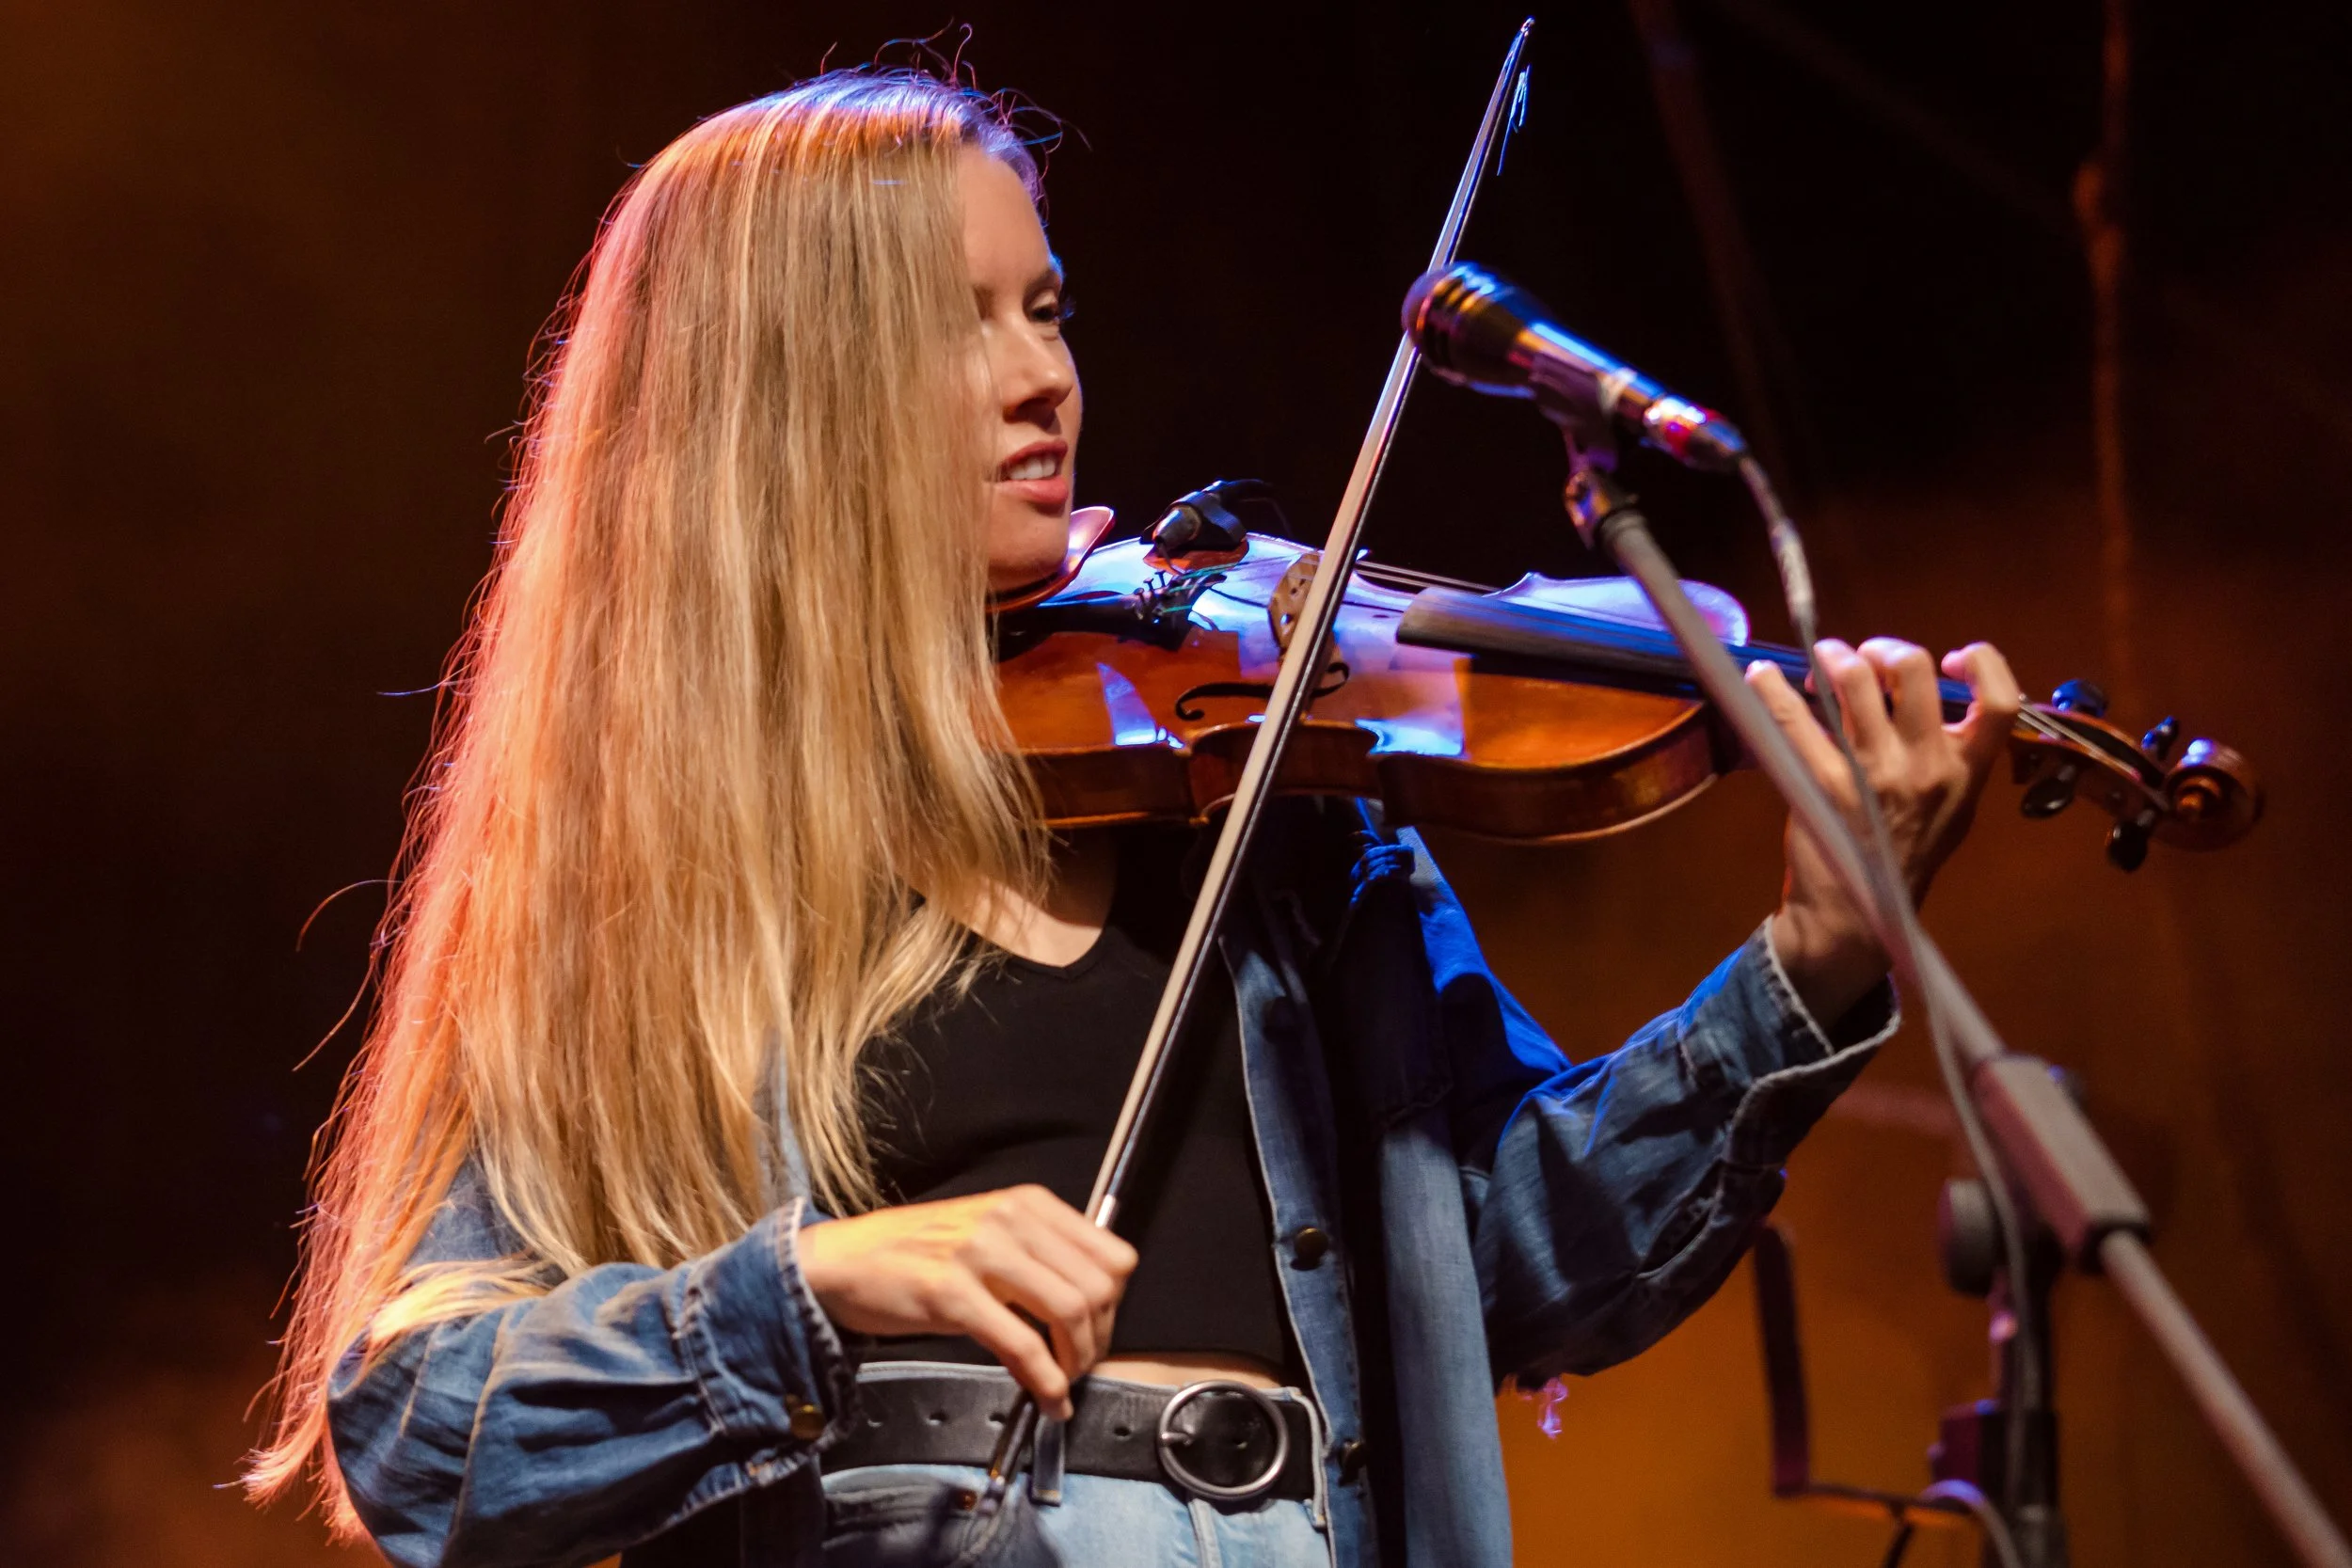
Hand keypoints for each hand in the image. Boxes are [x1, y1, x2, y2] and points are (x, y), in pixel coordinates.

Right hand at [797, 1185, 1136, 1419]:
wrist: (840, 1261)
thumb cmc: (914, 1252)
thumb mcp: (986, 1236)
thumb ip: (1037, 1258)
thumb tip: (1087, 1310)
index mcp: (1027, 1203)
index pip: (1113, 1255)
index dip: (1114, 1304)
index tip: (1097, 1331)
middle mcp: (1010, 1219)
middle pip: (1098, 1288)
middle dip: (1099, 1339)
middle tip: (1080, 1366)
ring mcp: (980, 1253)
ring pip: (1068, 1313)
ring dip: (1075, 1363)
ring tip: (1061, 1383)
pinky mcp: (951, 1293)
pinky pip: (1022, 1345)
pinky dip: (1045, 1382)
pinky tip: (1046, 1399)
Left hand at [1747, 638, 2021, 1024]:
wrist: (1857, 918)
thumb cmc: (1905, 858)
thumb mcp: (1953, 811)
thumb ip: (1951, 757)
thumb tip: (1936, 695)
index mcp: (1965, 772)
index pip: (2000, 700)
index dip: (1980, 661)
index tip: (1949, 657)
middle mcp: (1924, 767)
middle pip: (1911, 668)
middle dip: (1881, 649)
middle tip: (1863, 658)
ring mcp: (1872, 773)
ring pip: (1853, 680)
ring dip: (1832, 657)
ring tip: (1823, 662)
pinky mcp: (1821, 783)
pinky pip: (1794, 719)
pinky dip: (1772, 690)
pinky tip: (1761, 678)